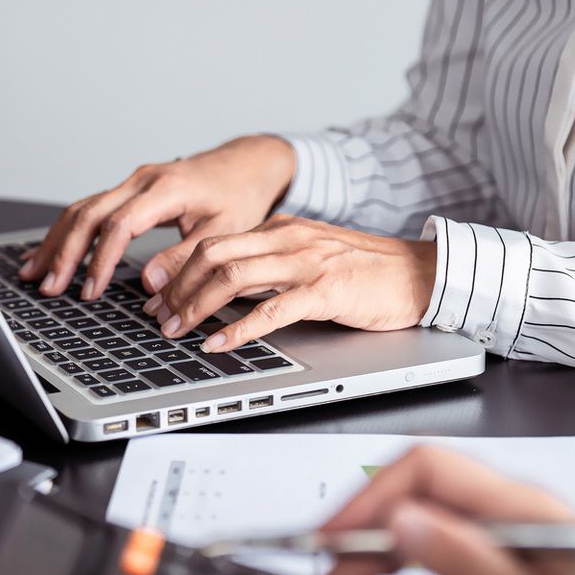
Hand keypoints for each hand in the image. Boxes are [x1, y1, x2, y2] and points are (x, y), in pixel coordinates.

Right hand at [21, 135, 296, 300]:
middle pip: (89, 214)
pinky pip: (89, 208)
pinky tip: (48, 252)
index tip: (91, 291)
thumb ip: (186, 258)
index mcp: (166, 188)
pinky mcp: (128, 190)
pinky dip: (66, 232)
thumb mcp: (224, 232)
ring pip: (82, 209)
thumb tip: (150, 284)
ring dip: (56, 242)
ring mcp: (132, 182)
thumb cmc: (239, 196)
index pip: (120, 224)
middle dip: (65, 253)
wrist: (246, 165)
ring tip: (34, 273)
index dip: (101, 260)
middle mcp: (142, 180)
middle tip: (49, 288)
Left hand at [143, 216, 437, 352]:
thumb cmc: (366, 273)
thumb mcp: (308, 258)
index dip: (176, 268)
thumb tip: (223, 291)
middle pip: (212, 255)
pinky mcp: (326, 291)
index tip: (153, 294)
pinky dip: (238, 329)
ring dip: (197, 307)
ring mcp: (306, 263)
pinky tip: (218, 344)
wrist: (421, 274)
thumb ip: (270, 267)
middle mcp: (288, 240)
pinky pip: (272, 309)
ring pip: (234, 278)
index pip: (213, 242)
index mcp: (280, 230)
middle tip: (155, 316)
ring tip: (177, 330)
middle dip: (176, 287)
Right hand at [278, 445, 574, 574]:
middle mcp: (510, 506)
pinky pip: (429, 540)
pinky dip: (390, 563)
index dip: (365, 503)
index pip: (422, 470)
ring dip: (363, 555)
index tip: (326, 546)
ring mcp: (502, 526)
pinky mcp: (497, 550)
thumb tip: (401, 522)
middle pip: (408, 497)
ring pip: (412, 520)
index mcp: (521, 507)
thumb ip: (467, 562)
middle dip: (351, 538)